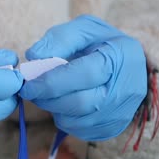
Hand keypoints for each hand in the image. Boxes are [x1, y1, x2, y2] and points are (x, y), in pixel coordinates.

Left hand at [20, 15, 145, 140]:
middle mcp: (127, 88)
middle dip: (48, 99)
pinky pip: (81, 130)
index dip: (52, 82)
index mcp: (121, 56)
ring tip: (47, 94)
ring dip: (54, 109)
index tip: (28, 85)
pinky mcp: (114, 127)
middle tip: (32, 91)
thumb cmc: (103, 43)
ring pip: (78, 120)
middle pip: (81, 103)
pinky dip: (64, 118)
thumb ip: (60, 38)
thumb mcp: (85, 29)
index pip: (84, 74)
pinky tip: (63, 103)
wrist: (130, 64)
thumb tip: (33, 55)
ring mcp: (123, 112)